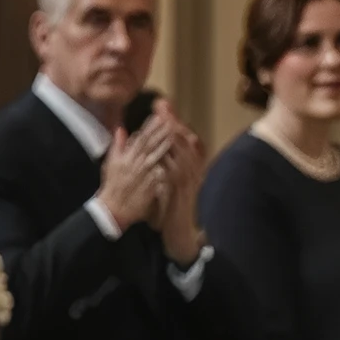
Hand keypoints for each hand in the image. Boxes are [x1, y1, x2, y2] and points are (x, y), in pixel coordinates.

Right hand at [94, 113, 170, 233]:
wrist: (114, 207)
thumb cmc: (113, 185)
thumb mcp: (111, 163)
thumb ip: (118, 145)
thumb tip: (120, 128)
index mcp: (126, 157)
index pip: (140, 138)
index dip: (149, 127)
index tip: (159, 117)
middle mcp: (134, 163)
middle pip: (149, 145)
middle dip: (159, 132)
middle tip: (170, 121)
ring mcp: (143, 175)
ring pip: (155, 156)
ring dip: (164, 145)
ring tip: (174, 134)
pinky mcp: (150, 185)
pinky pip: (160, 173)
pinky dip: (167, 165)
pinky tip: (176, 158)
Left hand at [150, 102, 208, 261]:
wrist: (177, 235)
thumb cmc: (168, 209)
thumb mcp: (162, 181)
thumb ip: (157, 162)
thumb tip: (149, 144)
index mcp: (184, 168)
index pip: (180, 139)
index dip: (171, 121)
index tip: (161, 105)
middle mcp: (190, 174)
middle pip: (185, 143)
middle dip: (173, 123)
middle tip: (163, 106)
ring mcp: (188, 185)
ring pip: (184, 157)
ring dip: (174, 140)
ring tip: (165, 123)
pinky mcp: (182, 197)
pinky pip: (178, 179)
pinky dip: (172, 166)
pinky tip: (164, 155)